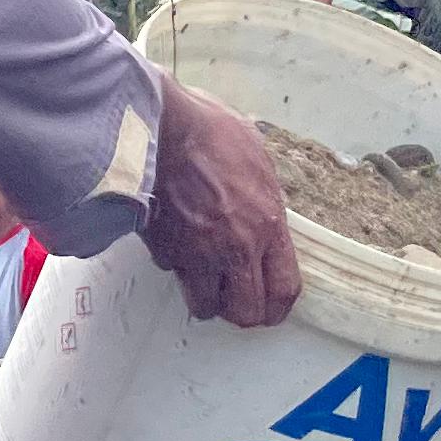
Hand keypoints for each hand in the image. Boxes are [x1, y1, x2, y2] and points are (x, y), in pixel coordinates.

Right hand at [138, 75, 302, 327]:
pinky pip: (173, 271)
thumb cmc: (207, 130)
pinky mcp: (163, 250)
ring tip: (203, 276)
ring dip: (206, 295)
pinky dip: (175, 263)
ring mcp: (196, 254)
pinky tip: (175, 240)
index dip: (279, 309)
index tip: (272, 311)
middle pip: (245, 312)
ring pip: (205, 304)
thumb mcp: (256, 157)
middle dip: (241, 311)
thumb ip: (262, 194)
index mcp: (267, 223)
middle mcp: (235, 248)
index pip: (284, 289)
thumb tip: (264, 206)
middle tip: (235, 299)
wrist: (156, 128)